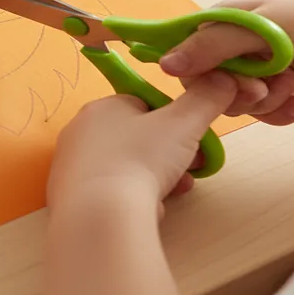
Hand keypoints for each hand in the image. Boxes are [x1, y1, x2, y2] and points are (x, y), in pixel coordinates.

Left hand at [48, 72, 238, 209]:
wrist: (101, 216)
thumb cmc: (141, 160)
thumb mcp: (184, 124)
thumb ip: (205, 99)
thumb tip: (223, 78)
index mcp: (101, 107)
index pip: (142, 105)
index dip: (173, 122)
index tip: (193, 140)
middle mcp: (80, 133)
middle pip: (135, 139)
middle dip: (168, 154)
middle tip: (191, 169)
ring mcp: (71, 167)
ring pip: (125, 168)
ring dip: (155, 178)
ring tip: (175, 190)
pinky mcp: (70, 199)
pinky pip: (110, 193)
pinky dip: (132, 199)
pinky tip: (148, 210)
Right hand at [159, 0, 293, 125]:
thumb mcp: (261, 27)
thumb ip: (213, 46)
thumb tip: (165, 66)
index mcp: (223, 21)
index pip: (189, 56)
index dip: (202, 78)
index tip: (229, 85)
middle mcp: (235, 43)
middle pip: (213, 85)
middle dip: (239, 95)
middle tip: (265, 89)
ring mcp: (258, 64)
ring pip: (239, 102)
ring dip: (265, 104)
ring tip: (291, 91)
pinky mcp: (280, 83)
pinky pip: (266, 109)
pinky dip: (282, 112)